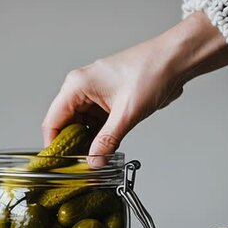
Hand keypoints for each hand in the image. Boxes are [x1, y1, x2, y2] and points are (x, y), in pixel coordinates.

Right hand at [42, 11, 227, 164]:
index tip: (60, 165)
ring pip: (80, 125)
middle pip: (65, 125)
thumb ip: (107, 141)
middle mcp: (82, 88)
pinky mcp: (108, 100)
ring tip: (95, 160)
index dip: (53, 145)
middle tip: (81, 167)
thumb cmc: (151, 71)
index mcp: (77, 85)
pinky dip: (99, 136)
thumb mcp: (127, 113)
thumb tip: (93, 161)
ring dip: (87, 143)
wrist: (175, 60)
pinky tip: (105, 149)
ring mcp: (94, 94)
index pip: (52, 121)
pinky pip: (95, 123)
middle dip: (72, 147)